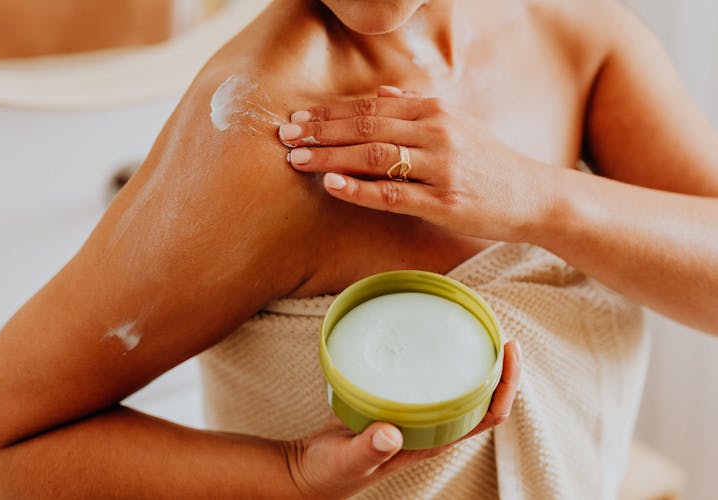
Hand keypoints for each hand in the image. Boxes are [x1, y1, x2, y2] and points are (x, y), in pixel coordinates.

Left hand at [278, 86, 552, 242]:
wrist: (534, 195)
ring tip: (296, 158)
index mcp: (435, 111)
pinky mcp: (445, 203)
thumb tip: (382, 94)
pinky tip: (331, 186)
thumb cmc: (490, 162)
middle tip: (285, 135)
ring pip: (374, 157)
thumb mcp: (458, 125)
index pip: (370, 108)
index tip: (298, 118)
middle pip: (366, 127)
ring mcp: (441, 168)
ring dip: (331, 156)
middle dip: (321, 130)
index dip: (329, 113)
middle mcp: (436, 133)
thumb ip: (418, 108)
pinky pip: (394, 194)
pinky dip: (360, 189)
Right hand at [283, 339, 520, 497]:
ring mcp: (418, 417)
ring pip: (462, 387)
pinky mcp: (400, 406)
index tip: (508, 350)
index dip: (506, 385)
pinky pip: (434, 382)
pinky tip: (431, 340)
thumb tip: (391, 433)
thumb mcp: (347, 462)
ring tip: (474, 327)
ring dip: (475, 360)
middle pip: (484, 397)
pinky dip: (443, 361)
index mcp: (433, 442)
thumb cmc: (331, 472)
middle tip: (495, 327)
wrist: (309, 472)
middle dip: (497, 365)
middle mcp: (433, 429)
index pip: (488, 416)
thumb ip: (367, 449)